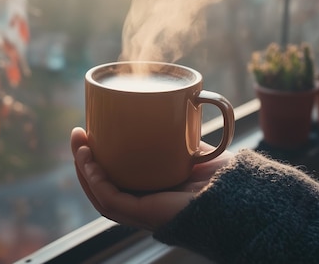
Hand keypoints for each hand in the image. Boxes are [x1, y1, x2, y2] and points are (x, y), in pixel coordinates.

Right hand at [71, 127, 232, 231]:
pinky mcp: (144, 214)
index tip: (89, 131)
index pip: (114, 178)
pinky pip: (110, 200)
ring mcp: (142, 211)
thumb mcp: (196, 149)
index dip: (97, 158)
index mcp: (151, 190)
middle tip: (78, 133)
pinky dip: (95, 180)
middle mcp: (143, 203)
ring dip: (83, 168)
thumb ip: (182, 134)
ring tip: (80, 144)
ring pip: (99, 193)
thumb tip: (174, 104)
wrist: (241, 195)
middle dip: (83, 159)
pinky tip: (89, 161)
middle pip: (101, 184)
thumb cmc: (226, 178)